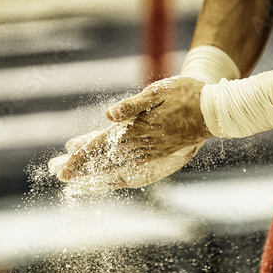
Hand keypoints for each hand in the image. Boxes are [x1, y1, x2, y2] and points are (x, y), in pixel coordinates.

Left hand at [48, 76, 211, 193]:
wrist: (213, 111)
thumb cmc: (186, 95)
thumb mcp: (159, 92)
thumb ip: (133, 105)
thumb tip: (108, 115)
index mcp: (138, 128)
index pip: (104, 145)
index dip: (82, 155)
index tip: (64, 166)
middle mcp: (142, 145)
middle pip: (106, 160)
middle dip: (82, 168)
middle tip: (59, 174)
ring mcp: (151, 152)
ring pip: (117, 168)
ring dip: (95, 174)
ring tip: (75, 180)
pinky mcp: (157, 154)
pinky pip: (132, 170)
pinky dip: (115, 176)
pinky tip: (105, 179)